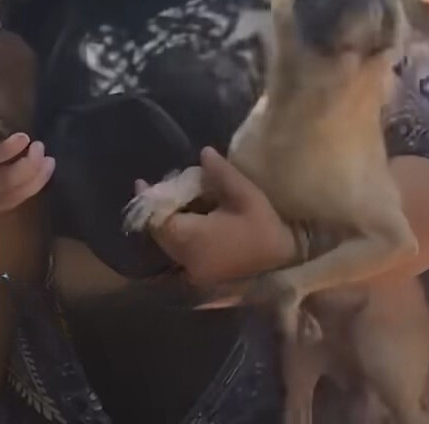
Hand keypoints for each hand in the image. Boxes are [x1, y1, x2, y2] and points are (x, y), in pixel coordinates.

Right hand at [0, 96, 54, 215]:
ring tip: (51, 162)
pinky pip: (11, 204)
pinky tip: (41, 178)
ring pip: (13, 195)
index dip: (8, 149)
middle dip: (29, 166)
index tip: (25, 136)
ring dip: (36, 180)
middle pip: (6, 180)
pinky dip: (28, 193)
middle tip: (42, 148)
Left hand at [144, 148, 295, 286]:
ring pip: (169, 243)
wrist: (287, 266)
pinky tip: (191, 217)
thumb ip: (220, 173)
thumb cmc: (265, 229)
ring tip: (176, 198)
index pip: (157, 218)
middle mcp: (185, 258)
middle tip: (161, 186)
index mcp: (190, 238)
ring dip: (169, 222)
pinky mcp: (203, 276)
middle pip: (160, 232)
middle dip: (158, 209)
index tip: (141, 182)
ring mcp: (194, 271)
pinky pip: (181, 251)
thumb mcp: (246, 195)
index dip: (148, 199)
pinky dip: (180, 234)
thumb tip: (204, 152)